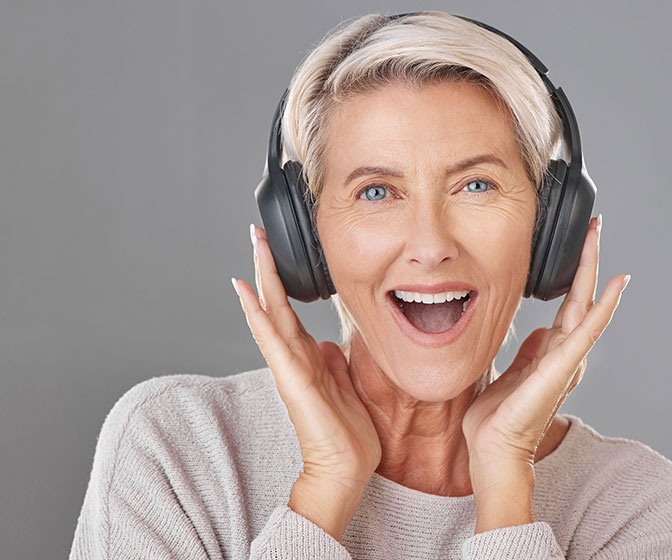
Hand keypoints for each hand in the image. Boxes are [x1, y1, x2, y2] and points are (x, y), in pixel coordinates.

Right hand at [231, 224, 380, 538]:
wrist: (345, 469)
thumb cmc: (346, 433)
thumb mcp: (345, 386)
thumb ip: (333, 363)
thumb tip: (327, 344)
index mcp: (308, 359)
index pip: (290, 311)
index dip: (281, 282)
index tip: (275, 252)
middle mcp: (295, 358)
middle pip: (275, 304)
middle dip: (266, 268)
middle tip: (257, 233)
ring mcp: (290, 367)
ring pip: (271, 314)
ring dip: (261, 279)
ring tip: (253, 247)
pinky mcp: (293, 378)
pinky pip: (272, 340)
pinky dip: (257, 315)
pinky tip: (246, 292)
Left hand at [462, 215, 628, 512]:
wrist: (493, 450)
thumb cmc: (498, 419)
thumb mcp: (510, 373)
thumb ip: (527, 352)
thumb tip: (539, 330)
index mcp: (550, 352)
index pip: (569, 304)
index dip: (576, 273)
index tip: (580, 243)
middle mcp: (564, 353)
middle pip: (582, 297)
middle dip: (588, 259)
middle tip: (595, 223)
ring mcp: (565, 360)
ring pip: (586, 306)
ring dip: (594, 269)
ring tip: (598, 236)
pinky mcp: (559, 369)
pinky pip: (584, 333)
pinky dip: (602, 309)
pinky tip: (615, 287)